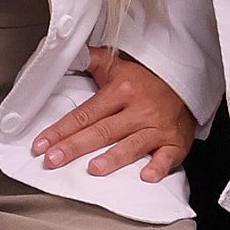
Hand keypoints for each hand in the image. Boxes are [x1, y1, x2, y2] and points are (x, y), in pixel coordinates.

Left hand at [33, 49, 196, 182]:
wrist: (187, 84)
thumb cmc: (148, 80)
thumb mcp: (118, 66)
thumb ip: (91, 60)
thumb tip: (65, 53)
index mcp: (122, 90)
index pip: (85, 113)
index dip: (61, 129)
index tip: (41, 144)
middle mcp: (139, 109)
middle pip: (103, 130)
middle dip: (76, 146)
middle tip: (54, 159)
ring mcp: (157, 127)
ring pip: (133, 144)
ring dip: (114, 157)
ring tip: (94, 169)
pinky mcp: (175, 142)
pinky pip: (167, 156)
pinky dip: (158, 166)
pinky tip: (146, 176)